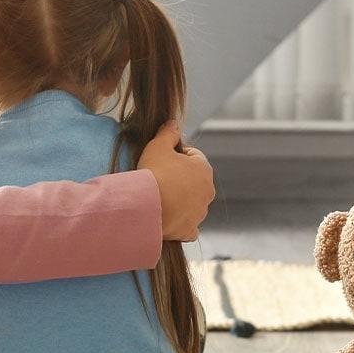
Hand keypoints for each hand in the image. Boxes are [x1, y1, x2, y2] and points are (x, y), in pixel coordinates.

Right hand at [136, 121, 213, 240]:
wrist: (146, 207)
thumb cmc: (153, 174)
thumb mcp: (158, 145)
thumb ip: (168, 132)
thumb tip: (173, 123)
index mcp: (204, 169)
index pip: (193, 156)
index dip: (176, 156)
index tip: (162, 160)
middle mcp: (207, 191)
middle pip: (193, 180)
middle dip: (180, 178)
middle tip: (159, 178)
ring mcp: (200, 212)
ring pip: (192, 202)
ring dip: (180, 200)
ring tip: (160, 198)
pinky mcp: (190, 229)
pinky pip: (189, 225)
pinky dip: (181, 222)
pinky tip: (170, 219)